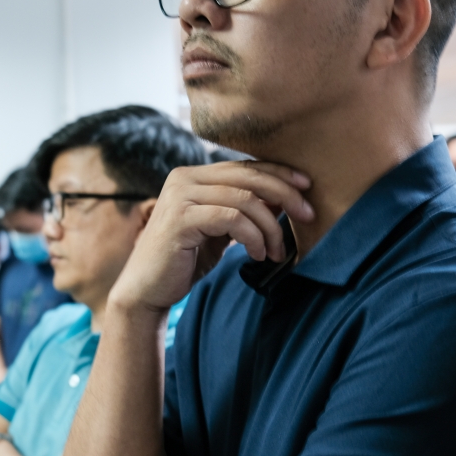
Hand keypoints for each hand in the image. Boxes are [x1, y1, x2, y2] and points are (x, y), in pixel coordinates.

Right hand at [108, 162, 312, 314]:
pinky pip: (231, 219)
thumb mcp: (219, 229)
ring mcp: (180, 197)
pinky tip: (257, 254)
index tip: (307, 188)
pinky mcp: (180, 219)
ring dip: (269, 227)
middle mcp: (183, 178)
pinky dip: (252, 237)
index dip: (279, 173)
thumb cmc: (185, 259)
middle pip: (248, 177)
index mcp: (192, 175)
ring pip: (244, 200)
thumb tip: (284, 197)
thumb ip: (242, 209)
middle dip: (285, 195)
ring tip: (275, 251)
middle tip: (308, 216)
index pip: (244, 166)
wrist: (147, 289)